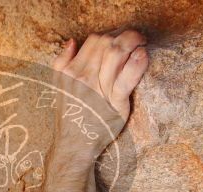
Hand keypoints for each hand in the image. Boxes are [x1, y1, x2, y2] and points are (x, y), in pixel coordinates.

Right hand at [51, 30, 148, 158]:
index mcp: (70, 71)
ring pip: (116, 52)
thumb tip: (72, 41)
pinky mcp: (115, 102)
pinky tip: (143, 55)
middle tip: (136, 39)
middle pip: (106, 42)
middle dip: (124, 36)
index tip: (120, 40)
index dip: (111, 35)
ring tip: (142, 43)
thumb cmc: (70, 117)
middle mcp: (83, 77)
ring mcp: (99, 89)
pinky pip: (128, 76)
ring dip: (133, 41)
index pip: (94, 40)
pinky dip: (138, 62)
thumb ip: (61, 63)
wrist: (74, 145)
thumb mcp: (59, 88)